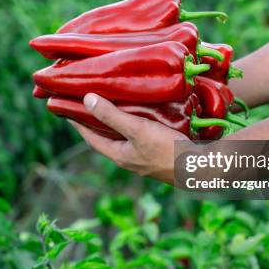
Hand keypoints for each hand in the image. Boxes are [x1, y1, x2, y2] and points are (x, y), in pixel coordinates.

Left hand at [68, 93, 186, 183]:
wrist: (201, 168)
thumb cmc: (166, 150)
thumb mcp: (136, 129)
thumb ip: (111, 116)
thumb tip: (86, 100)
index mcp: (120, 155)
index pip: (91, 138)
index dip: (79, 123)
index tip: (67, 109)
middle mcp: (130, 159)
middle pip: (107, 137)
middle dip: (98, 121)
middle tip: (90, 102)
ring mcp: (146, 158)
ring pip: (126, 137)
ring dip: (118, 122)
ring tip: (115, 103)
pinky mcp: (161, 153)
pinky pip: (141, 136)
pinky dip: (136, 124)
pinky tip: (144, 113)